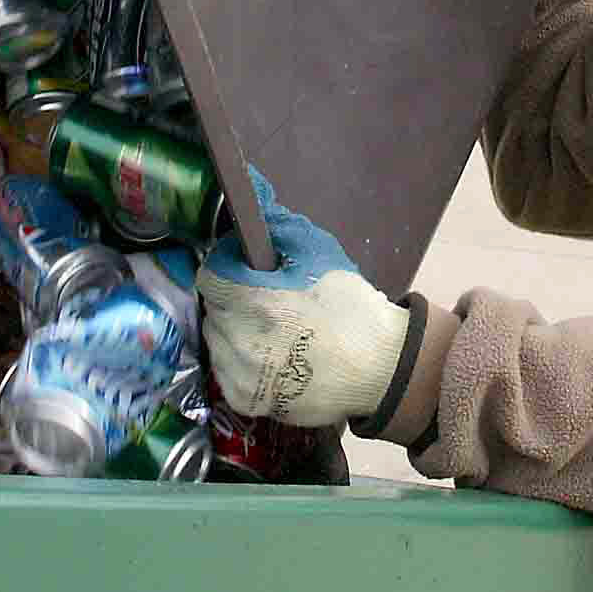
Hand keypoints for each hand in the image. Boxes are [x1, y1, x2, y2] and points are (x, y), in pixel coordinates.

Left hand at [199, 167, 413, 428]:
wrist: (382, 370)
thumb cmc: (351, 308)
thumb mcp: (318, 253)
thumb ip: (277, 225)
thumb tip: (248, 189)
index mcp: (253, 301)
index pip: (210, 275)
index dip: (229, 268)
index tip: (251, 272)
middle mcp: (238, 340)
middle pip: (214, 307)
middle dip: (234, 300)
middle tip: (268, 302)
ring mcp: (239, 375)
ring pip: (217, 340)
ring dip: (235, 331)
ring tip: (273, 331)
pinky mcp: (246, 402)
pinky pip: (226, 372)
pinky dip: (241, 363)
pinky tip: (272, 357)